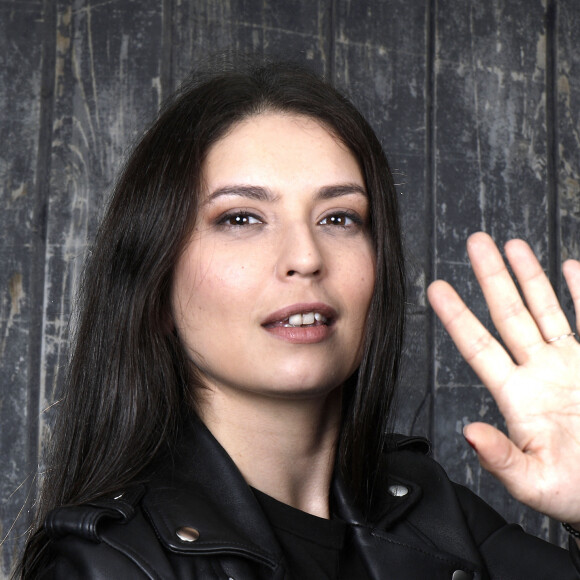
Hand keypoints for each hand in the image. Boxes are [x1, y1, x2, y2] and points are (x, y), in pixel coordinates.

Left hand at [427, 232, 579, 524]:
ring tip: (512, 245)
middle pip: (509, 314)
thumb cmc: (578, 494)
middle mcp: (539, 372)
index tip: (435, 289)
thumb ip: (502, 458)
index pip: (478, 347)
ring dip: (530, 276)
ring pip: (545, 309)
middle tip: (474, 242)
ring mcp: (570, 364)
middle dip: (491, 277)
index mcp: (517, 397)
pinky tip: (569, 266)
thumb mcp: (537, 483)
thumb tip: (467, 432)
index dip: (457, 317)